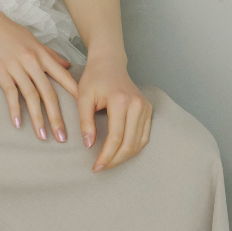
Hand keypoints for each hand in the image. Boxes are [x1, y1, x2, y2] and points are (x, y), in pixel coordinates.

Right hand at [0, 5, 78, 141]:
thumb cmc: (7, 29)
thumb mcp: (32, 39)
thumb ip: (50, 54)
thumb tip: (68, 64)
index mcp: (41, 54)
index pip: (63, 77)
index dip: (74, 95)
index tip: (85, 112)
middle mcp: (32, 61)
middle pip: (49, 92)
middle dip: (57, 117)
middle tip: (63, 137)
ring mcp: (16, 66)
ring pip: (31, 96)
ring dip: (37, 118)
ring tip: (43, 136)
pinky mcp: (0, 70)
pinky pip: (10, 92)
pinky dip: (14, 109)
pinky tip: (17, 123)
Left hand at [78, 53, 152, 171]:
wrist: (109, 62)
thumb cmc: (94, 78)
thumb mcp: (83, 97)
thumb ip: (85, 122)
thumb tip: (89, 145)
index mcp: (121, 101)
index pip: (115, 137)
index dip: (106, 156)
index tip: (96, 167)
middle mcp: (137, 104)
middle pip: (129, 143)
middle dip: (115, 160)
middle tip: (101, 168)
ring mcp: (145, 106)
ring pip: (139, 143)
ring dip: (124, 157)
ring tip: (109, 162)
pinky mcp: (149, 109)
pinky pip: (145, 136)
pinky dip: (134, 148)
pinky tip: (121, 153)